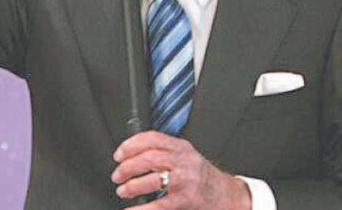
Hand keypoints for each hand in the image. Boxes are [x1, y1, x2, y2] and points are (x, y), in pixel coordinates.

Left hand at [111, 131, 250, 209]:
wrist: (224, 193)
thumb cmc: (200, 174)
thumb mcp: (185, 155)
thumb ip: (163, 151)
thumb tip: (131, 153)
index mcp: (181, 147)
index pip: (152, 139)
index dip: (131, 145)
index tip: (119, 154)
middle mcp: (184, 161)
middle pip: (149, 158)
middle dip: (128, 167)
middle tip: (117, 175)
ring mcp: (186, 181)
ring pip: (153, 180)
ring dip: (132, 186)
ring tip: (123, 191)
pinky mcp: (186, 199)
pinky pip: (160, 204)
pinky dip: (142, 209)